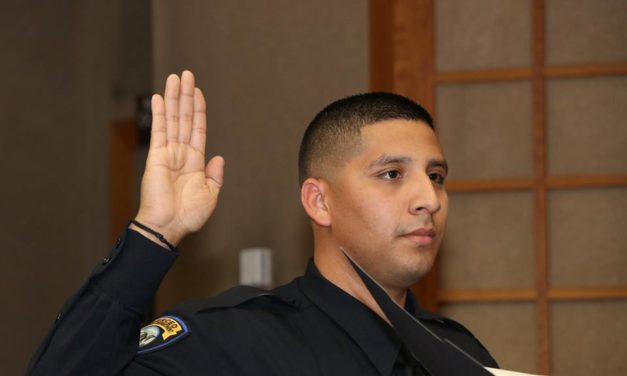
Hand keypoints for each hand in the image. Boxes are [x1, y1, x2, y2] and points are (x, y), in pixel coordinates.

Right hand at [134, 71, 223, 246]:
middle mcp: (181, 154)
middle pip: (184, 118)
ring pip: (172, 119)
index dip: (198, 110)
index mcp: (195, 162)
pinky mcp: (156, 157)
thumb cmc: (188, 216)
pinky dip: (159, 114)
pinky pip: (159, 131)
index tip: (198, 92)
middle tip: (187, 74)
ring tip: (175, 77)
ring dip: (174, 98)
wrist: (168, 227)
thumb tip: (219, 158)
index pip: (197, 129)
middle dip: (186, 96)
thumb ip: (215, 175)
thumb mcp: (210, 195)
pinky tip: (159, 97)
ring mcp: (168, 153)